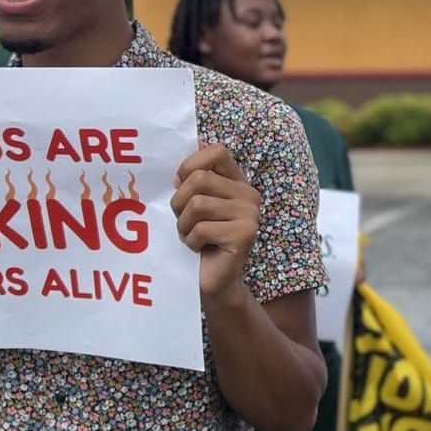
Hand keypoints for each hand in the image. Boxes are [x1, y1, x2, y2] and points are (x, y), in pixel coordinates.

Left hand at [173, 145, 259, 300]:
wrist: (213, 280)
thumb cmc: (200, 239)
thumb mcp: (192, 205)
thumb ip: (192, 180)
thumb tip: (190, 150)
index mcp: (237, 182)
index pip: (217, 151)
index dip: (191, 163)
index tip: (180, 183)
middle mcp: (249, 195)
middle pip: (199, 179)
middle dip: (179, 202)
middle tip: (182, 220)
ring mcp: (250, 215)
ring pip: (198, 204)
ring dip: (183, 224)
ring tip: (190, 235)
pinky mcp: (244, 235)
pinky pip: (202, 228)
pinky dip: (191, 241)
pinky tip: (199, 248)